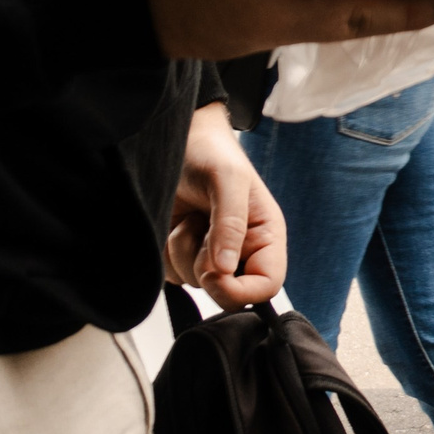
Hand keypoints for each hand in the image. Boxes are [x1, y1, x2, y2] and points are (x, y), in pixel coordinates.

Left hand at [166, 104, 286, 307]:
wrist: (175, 141)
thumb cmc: (211, 153)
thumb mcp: (228, 181)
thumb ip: (231, 224)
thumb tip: (226, 268)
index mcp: (265, 237)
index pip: (267, 285)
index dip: (241, 290)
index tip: (216, 273)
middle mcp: (240, 251)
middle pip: (226, 292)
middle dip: (206, 267)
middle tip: (202, 232)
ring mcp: (210, 254)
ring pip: (193, 282)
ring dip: (182, 252)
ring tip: (191, 216)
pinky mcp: (181, 254)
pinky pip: (169, 275)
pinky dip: (166, 251)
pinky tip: (178, 222)